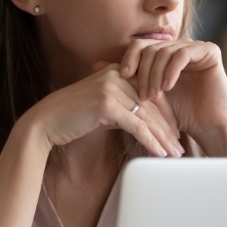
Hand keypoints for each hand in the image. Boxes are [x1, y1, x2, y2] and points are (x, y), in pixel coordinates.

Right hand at [23, 63, 183, 157]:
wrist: (45, 122)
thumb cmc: (72, 117)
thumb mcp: (102, 107)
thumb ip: (123, 107)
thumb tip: (145, 123)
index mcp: (117, 72)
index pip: (151, 93)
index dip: (166, 115)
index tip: (175, 133)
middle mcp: (116, 76)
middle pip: (152, 105)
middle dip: (168, 128)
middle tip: (180, 147)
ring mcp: (111, 88)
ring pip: (147, 116)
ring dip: (163, 138)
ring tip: (174, 154)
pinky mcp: (106, 105)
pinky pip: (136, 126)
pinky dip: (151, 142)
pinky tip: (160, 154)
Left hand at [115, 38, 226, 141]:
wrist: (208, 127)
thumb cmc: (178, 115)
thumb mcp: (146, 96)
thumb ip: (125, 79)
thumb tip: (94, 65)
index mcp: (165, 53)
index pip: (140, 46)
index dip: (129, 59)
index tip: (122, 77)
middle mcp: (180, 46)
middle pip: (150, 47)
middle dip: (143, 72)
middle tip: (142, 95)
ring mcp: (195, 47)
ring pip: (164, 51)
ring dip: (155, 74)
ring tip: (153, 95)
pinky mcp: (209, 51)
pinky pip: (183, 54)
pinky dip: (171, 71)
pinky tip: (167, 88)